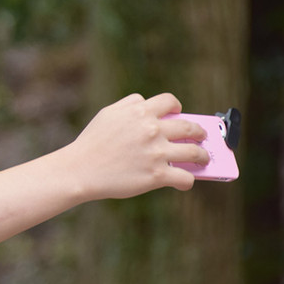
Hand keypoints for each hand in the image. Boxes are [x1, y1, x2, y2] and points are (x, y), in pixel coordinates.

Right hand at [66, 92, 208, 199]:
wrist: (80, 170)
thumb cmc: (92, 143)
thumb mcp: (107, 114)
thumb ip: (128, 105)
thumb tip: (146, 104)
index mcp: (139, 112)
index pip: (170, 101)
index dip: (177, 107)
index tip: (178, 113)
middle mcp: (152, 129)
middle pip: (189, 127)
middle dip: (199, 132)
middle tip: (200, 137)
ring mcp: (156, 152)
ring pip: (195, 152)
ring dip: (203, 156)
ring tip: (203, 158)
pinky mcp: (157, 175)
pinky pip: (185, 177)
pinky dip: (188, 181)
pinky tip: (185, 182)